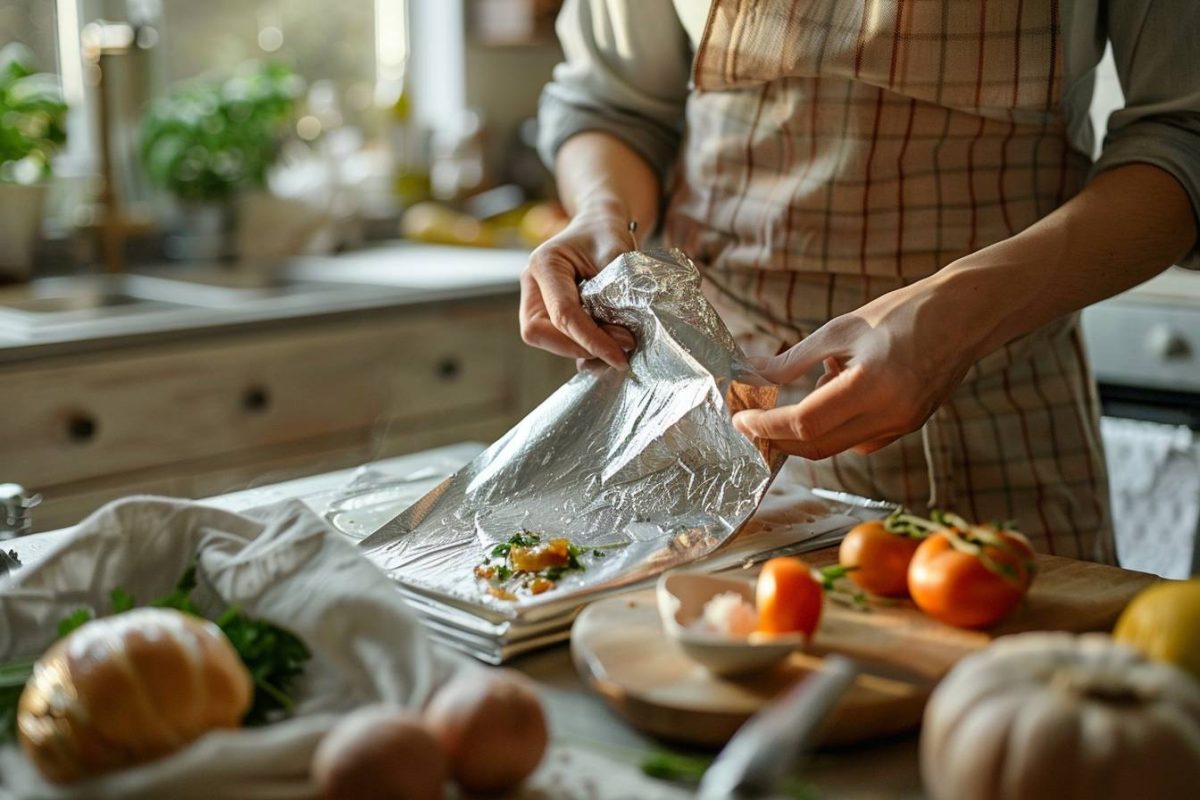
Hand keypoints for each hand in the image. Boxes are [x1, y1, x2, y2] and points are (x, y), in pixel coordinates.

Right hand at [519, 205, 637, 368]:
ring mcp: (534, 300)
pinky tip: (607, 345)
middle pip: (539, 332)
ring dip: (580, 349)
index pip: (562, 312)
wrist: (598, 227)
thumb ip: (617, 291)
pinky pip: (556, 340)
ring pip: (545, 340)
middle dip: (578, 347)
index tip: (620, 355)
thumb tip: (623, 337)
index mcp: (545, 263)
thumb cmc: (606, 234)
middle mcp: (532, 283)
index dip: (591, 340)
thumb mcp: (617, 253)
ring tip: (617, 346)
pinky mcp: (545, 313)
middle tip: (618, 351)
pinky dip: (581, 347)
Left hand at [733, 282, 984, 458]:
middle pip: (817, 446)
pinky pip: (859, 440)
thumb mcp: (841, 329)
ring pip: (837, 446)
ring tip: (817, 382)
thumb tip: (752, 372)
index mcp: (873, 386)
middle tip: (753, 417)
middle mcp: (890, 415)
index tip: (740, 419)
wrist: (966, 315)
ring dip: (808, 428)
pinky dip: (836, 425)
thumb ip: (795, 359)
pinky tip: (842, 388)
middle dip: (778, 437)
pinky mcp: (908, 427)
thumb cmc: (903, 312)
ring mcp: (902, 426)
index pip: (805, 423)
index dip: (766, 425)